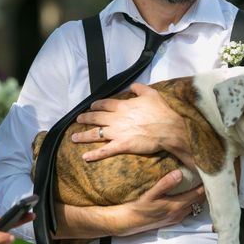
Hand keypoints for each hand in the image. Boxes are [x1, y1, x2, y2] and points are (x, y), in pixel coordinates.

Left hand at [72, 83, 191, 164]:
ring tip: (74, 137)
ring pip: (96, 134)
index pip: (105, 104)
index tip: (91, 106)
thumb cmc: (161, 111)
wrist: (168, 129)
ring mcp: (117, 133)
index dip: (96, 105)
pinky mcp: (122, 145)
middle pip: (96, 118)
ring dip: (83, 135)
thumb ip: (139, 88)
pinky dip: (94, 154)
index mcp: (123, 106)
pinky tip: (85, 157)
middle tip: (78, 119)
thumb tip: (131, 86)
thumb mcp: (151, 93)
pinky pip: (105, 150)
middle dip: (86, 118)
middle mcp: (116, 119)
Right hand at [116, 169, 205, 235]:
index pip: (197, 195)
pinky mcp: (171, 220)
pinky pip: (187, 211)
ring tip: (199, 184)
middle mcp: (179, 213)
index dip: (206, 185)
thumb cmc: (138, 207)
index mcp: (176, 206)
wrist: (128, 222)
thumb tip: (180, 173)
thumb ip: (165, 184)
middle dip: (204, 190)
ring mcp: (176, 218)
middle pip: (198, 201)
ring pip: (193, 206)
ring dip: (197, 197)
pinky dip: (190, 202)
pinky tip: (186, 195)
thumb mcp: (150, 194)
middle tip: (207, 177)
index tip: (210, 174)